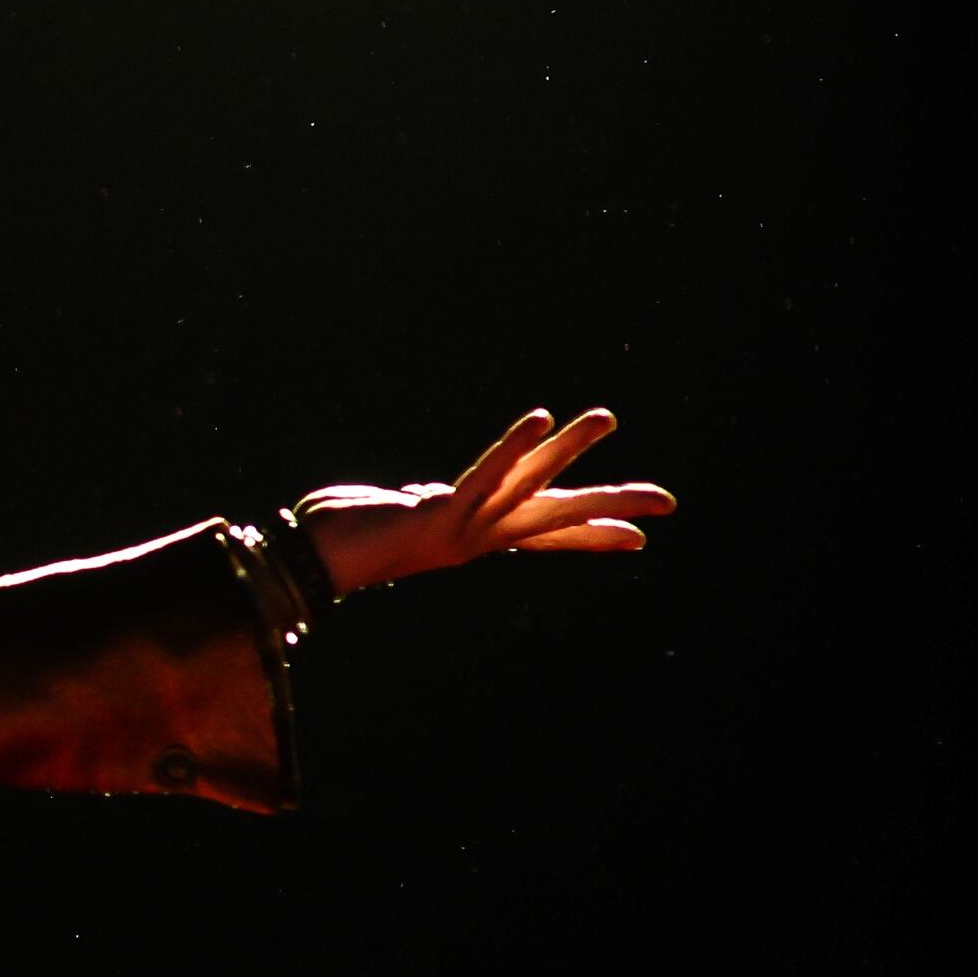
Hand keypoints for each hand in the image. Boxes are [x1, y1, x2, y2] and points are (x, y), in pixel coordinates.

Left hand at [292, 407, 673, 596]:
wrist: (309, 559)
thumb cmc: (350, 535)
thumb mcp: (402, 517)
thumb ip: (428, 505)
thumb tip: (432, 496)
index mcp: (476, 537)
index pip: (546, 536)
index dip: (592, 536)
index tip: (640, 540)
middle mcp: (479, 537)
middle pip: (558, 515)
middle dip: (612, 505)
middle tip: (668, 500)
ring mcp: (464, 527)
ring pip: (530, 483)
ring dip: (568, 448)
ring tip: (605, 417)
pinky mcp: (440, 512)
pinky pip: (485, 473)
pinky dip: (514, 445)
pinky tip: (542, 418)